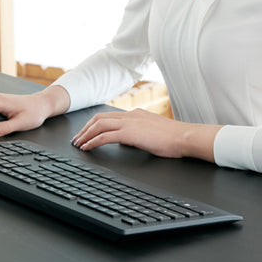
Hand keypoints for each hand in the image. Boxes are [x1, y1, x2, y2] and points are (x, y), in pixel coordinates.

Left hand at [71, 108, 218, 162]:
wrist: (184, 136)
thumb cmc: (174, 138)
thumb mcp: (154, 132)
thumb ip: (141, 132)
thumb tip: (131, 140)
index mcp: (136, 114)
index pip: (109, 116)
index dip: (95, 124)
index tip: (87, 132)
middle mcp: (130, 115)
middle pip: (99, 117)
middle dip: (85, 128)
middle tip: (77, 138)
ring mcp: (130, 123)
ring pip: (99, 124)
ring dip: (85, 134)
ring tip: (78, 144)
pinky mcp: (130, 133)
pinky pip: (105, 136)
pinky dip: (93, 141)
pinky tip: (87, 148)